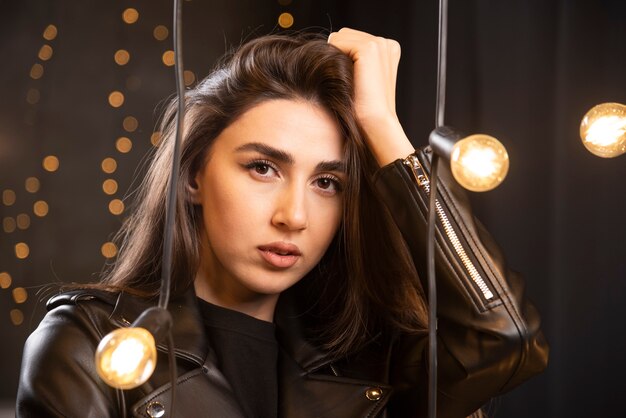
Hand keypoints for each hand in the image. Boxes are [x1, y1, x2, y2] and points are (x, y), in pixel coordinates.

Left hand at [328, 28, 413, 166]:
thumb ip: (352, 59)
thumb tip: (329, 42)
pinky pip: (338, 42)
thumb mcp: (359, 79)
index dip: (341, 58)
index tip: (349, 81)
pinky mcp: (370, 48)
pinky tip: (344, 77)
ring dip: (335, 57)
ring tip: (347, 81)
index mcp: (388, 49)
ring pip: (340, 37)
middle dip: (337, 54)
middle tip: (345, 81)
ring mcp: (380, 43)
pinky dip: (334, 58)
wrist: (375, 124)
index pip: (351, 39)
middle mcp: (387, 43)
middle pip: (344, 35)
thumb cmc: (364, 109)